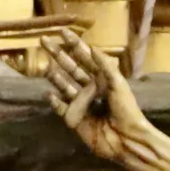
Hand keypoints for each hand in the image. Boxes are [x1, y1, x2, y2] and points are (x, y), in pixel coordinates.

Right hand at [39, 31, 140, 162]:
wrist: (126, 138)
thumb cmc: (126, 110)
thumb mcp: (118, 84)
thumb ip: (105, 66)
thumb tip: (92, 46)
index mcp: (101, 78)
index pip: (84, 57)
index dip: (73, 44)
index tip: (62, 32)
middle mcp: (89, 88)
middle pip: (70, 68)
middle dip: (57, 54)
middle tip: (43, 40)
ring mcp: (81, 104)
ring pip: (64, 86)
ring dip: (54, 76)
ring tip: (43, 65)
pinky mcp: (75, 119)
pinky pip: (61, 108)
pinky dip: (55, 102)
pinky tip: (49, 94)